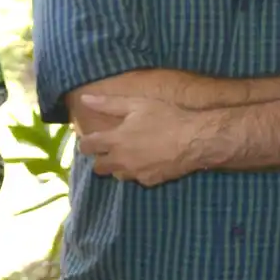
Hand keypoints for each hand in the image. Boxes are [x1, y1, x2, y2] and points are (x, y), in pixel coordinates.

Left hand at [72, 94, 204, 186]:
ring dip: (118, 166)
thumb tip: (85, 99)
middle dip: (100, 158)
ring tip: (130, 153)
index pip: (87, 147)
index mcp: (115, 140)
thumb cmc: (166, 118)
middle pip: (98, 167)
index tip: (90, 139)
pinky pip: (137, 178)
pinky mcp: (150, 181)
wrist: (195, 140)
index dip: (85, 143)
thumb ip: (108, 104)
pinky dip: (138, 171)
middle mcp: (122, 160)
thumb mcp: (136, 104)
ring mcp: (136, 173)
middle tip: (110, 148)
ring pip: (117, 175)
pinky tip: (148, 160)